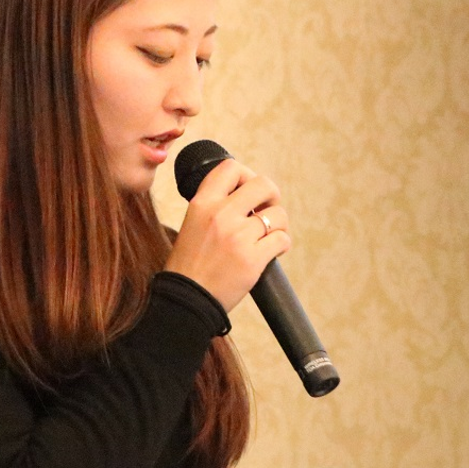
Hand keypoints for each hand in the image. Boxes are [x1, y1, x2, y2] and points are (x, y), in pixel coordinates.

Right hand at [164, 158, 290, 312]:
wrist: (186, 300)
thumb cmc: (189, 265)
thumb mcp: (192, 223)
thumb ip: (215, 206)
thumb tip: (245, 194)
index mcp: (202, 203)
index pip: (231, 167)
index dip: (247, 175)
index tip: (249, 190)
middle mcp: (221, 214)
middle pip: (263, 184)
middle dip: (271, 196)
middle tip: (266, 210)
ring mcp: (238, 236)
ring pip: (277, 214)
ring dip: (279, 224)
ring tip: (270, 235)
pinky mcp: (253, 259)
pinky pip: (282, 239)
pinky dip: (282, 244)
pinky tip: (273, 251)